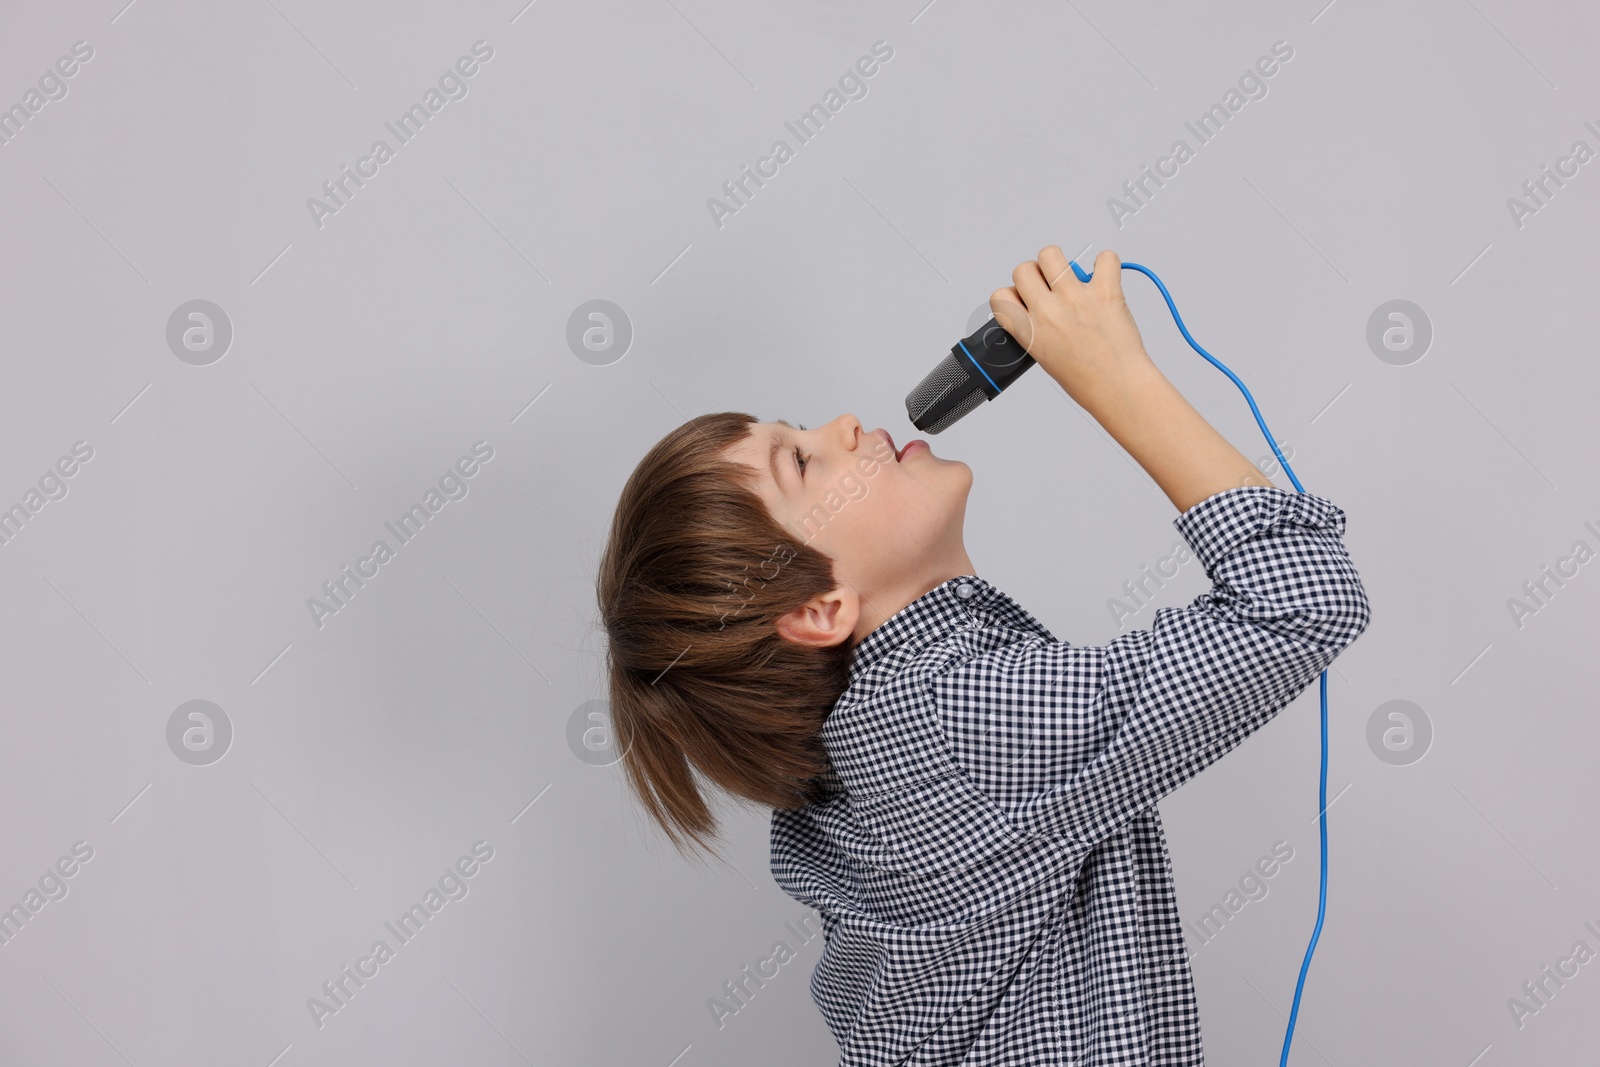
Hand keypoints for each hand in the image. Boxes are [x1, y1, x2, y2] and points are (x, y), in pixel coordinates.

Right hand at [990, 247, 1159, 414]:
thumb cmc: (1086, 380)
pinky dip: (1105, 264)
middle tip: (1049, 288)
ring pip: (1050, 254)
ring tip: (1071, 279)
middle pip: (1023, 269)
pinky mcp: (1105, 291)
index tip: (1024, 300)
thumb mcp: (1045, 358)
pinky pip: (1105, 258)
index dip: (1013, 295)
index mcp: (1029, 331)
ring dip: (1059, 263)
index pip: (1000, 296)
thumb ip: (1036, 329)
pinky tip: (1103, 278)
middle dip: (1035, 275)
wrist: (1118, 386)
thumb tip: (1041, 303)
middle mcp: (1048, 311)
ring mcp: (1075, 298)